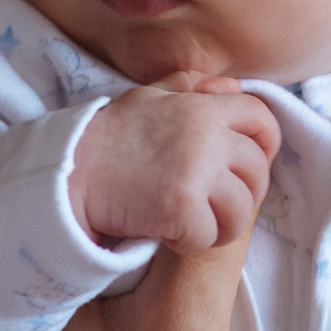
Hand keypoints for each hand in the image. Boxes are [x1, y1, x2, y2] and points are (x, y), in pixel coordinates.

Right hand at [71, 72, 279, 252]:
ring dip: (218, 225)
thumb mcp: (149, 97)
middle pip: (257, 173)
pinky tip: (166, 233)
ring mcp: (197, 173)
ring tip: (188, 222)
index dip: (263, 146)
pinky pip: (209, 238)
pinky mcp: (181, 209)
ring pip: (241, 212)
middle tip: (209, 204)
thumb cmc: (105, 137)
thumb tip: (230, 87)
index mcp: (203, 107)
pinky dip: (188, 243)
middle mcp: (208, 136)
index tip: (244, 167)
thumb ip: (192, 89)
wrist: (66, 172)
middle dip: (240, 194)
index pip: (262, 120)